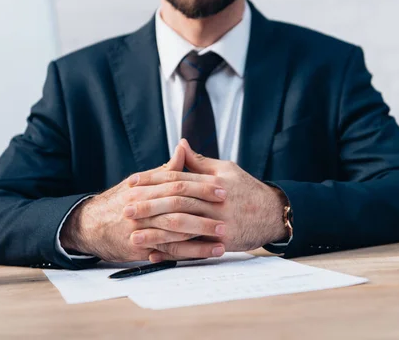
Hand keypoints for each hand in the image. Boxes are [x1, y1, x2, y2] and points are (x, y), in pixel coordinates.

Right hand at [60, 144, 227, 261]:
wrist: (89, 225)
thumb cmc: (120, 200)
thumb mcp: (140, 181)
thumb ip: (165, 169)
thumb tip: (183, 147)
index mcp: (144, 188)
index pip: (177, 185)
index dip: (202, 188)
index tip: (223, 190)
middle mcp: (142, 208)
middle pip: (178, 208)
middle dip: (205, 212)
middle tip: (228, 214)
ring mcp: (141, 229)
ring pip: (175, 232)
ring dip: (201, 236)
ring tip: (224, 237)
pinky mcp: (140, 249)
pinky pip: (168, 251)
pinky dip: (190, 252)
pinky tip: (208, 252)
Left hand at [127, 139, 288, 261]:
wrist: (273, 213)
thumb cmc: (247, 189)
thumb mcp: (227, 169)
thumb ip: (200, 161)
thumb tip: (180, 144)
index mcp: (214, 181)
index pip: (178, 178)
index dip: (153, 179)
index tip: (132, 182)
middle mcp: (215, 201)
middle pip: (177, 202)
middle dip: (149, 205)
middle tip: (126, 208)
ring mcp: (219, 222)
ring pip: (183, 227)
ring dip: (157, 232)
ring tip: (134, 236)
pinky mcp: (223, 241)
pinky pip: (194, 248)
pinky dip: (173, 252)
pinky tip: (155, 254)